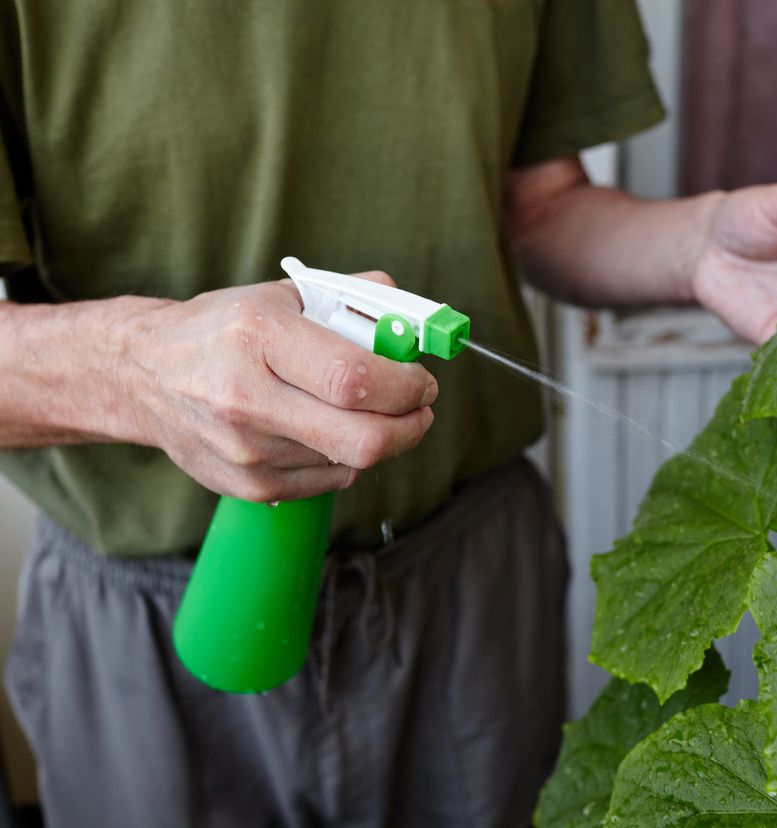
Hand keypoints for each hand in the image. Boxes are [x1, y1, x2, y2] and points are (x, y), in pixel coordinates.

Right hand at [123, 276, 436, 501]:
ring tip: (360, 409)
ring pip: (351, 460)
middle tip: (419, 408)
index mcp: (258, 338)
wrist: (143, 375)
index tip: (423, 381)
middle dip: (411, 426)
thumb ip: (356, 300)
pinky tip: (326, 430)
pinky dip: (345, 458)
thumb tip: (416, 323)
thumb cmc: (222, 330)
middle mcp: (247, 399)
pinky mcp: (247, 486)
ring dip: (378, 436)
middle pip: (363, 440)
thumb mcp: (282, 296)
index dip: (406, 386)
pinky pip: (329, 481)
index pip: (354, 381)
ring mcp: (245, 451)